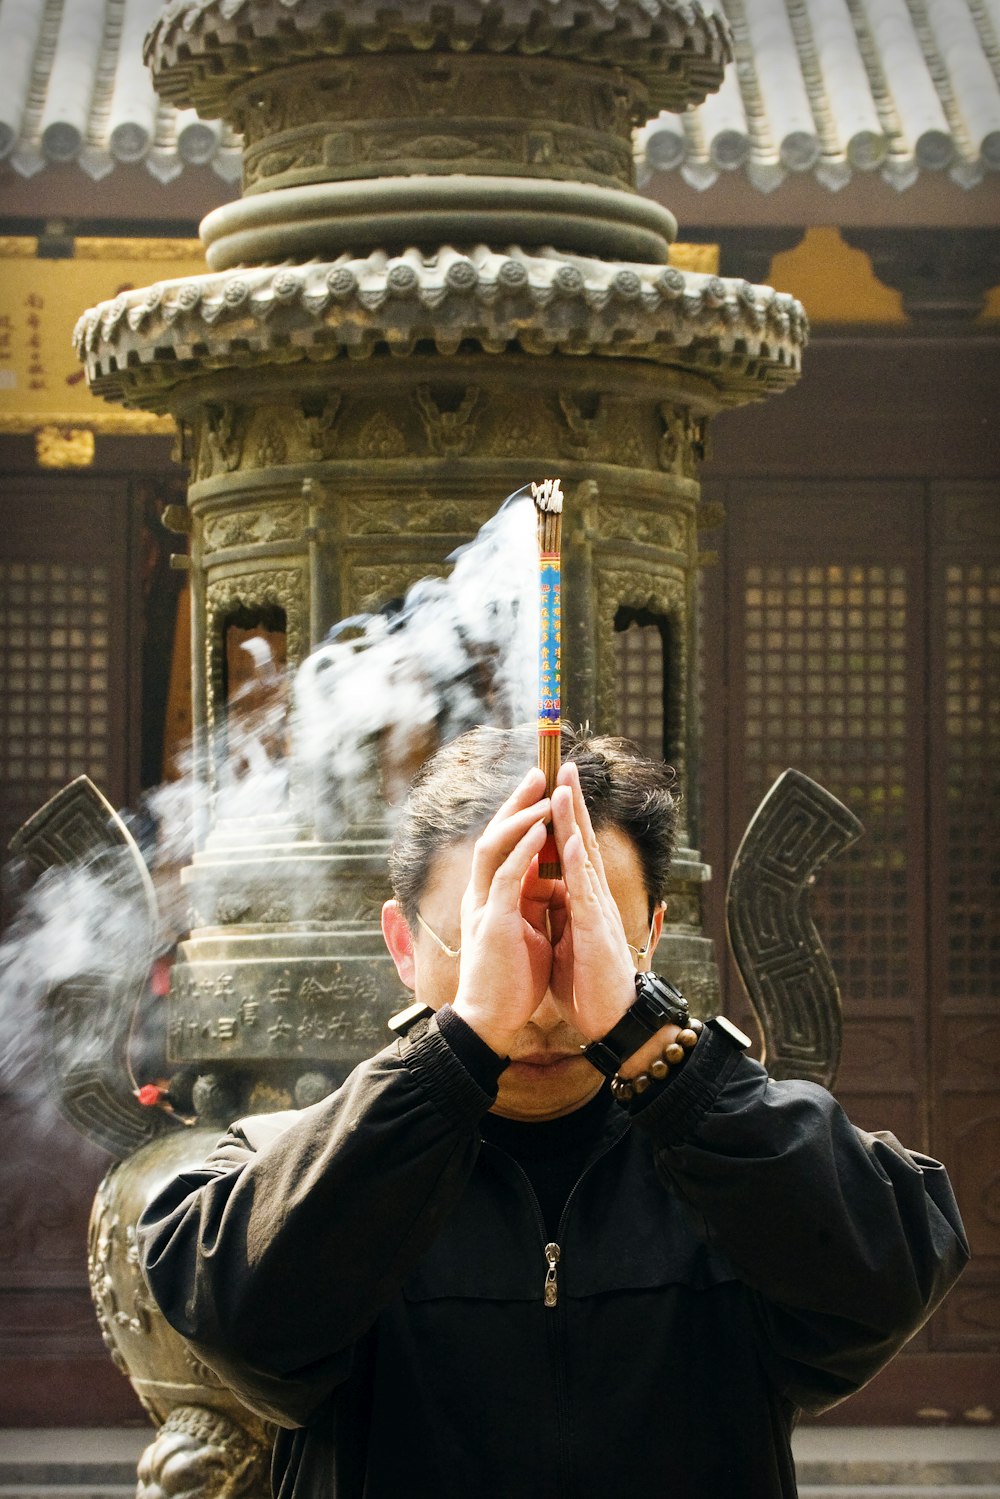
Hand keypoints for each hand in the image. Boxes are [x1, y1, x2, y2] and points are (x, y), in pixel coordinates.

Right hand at [450, 769, 554, 1055]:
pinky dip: (523, 851)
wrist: (490, 1022)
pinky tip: (539, 831)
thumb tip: (541, 886)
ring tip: (543, 793)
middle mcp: (482, 895)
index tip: (538, 790)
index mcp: (491, 897)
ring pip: (495, 847)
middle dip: (516, 802)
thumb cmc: (509, 983)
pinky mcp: (493, 923)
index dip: (518, 815)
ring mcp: (484, 906)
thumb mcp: (524, 933)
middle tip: (537, 772)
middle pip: (494, 834)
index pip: (502, 845)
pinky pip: (506, 877)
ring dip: (520, 817)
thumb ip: (528, 905)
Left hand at [547, 761, 640, 1040]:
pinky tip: (569, 834)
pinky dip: (576, 858)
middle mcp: (592, 897)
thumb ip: (561, 915)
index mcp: (582, 901)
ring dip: (574, 817)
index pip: (571, 851)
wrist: (613, 1024)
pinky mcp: (596, 927)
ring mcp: (597, 909)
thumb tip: (550, 898)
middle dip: (571, 803)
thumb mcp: (568, 942)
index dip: (562, 819)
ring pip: (584, 854)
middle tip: (563, 764)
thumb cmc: (590, 986)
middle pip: (581, 840)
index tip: (552, 787)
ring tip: (563, 783)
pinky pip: (584, 886)